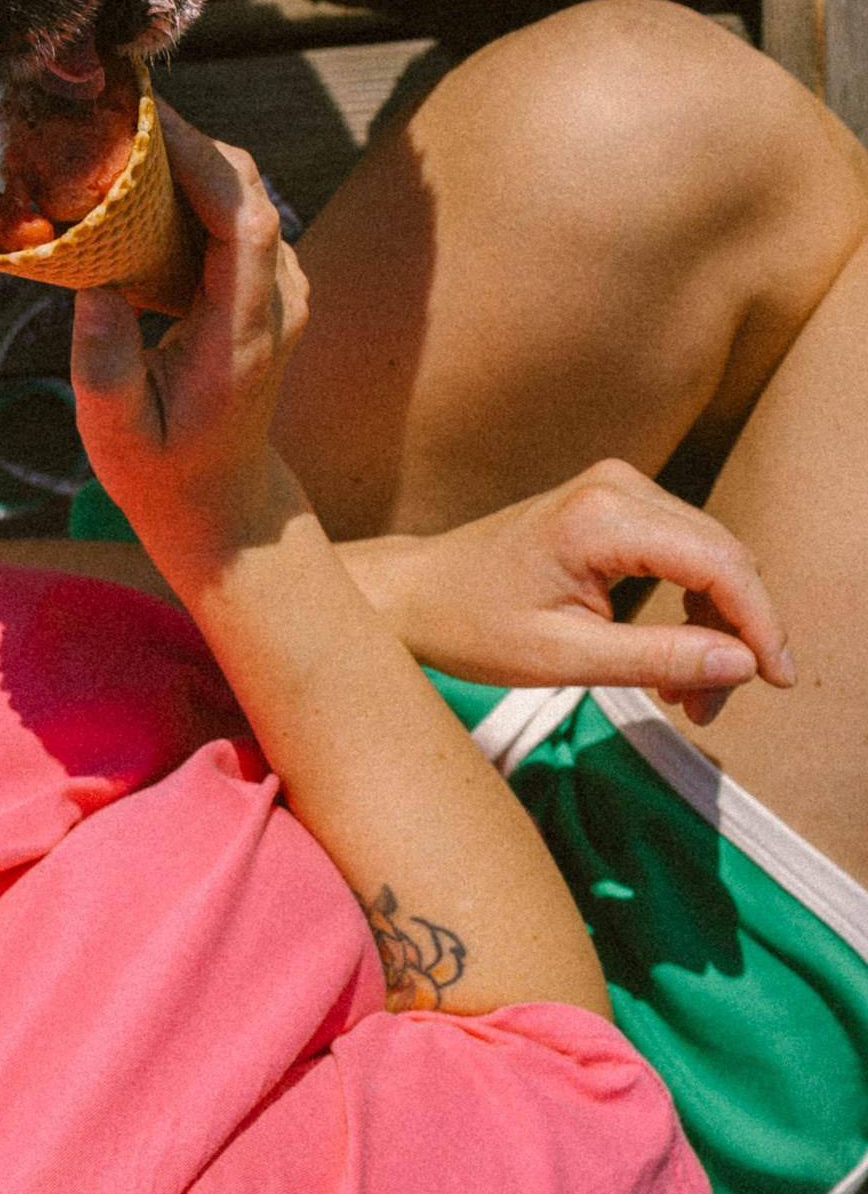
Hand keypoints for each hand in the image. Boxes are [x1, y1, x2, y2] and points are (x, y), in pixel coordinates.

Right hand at [71, 109, 311, 585]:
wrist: (223, 502)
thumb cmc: (163, 472)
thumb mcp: (116, 437)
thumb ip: (105, 365)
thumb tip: (92, 287)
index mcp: (246, 337)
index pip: (244, 223)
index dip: (201, 163)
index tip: (141, 125)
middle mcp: (278, 302)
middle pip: (248, 188)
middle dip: (185, 141)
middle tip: (110, 117)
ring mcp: (280, 288)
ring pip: (243, 190)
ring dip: (184, 157)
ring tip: (114, 139)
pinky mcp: (266, 283)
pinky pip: (232, 211)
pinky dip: (187, 184)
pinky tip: (135, 181)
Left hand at [356, 460, 794, 725]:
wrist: (417, 593)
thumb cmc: (470, 625)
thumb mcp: (561, 657)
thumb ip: (654, 658)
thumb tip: (742, 665)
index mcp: (602, 517)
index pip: (719, 562)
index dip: (759, 623)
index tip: (775, 681)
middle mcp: (620, 485)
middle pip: (725, 557)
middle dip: (736, 636)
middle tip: (709, 708)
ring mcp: (620, 488)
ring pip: (712, 558)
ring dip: (714, 629)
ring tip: (686, 698)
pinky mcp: (618, 504)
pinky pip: (685, 554)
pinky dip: (691, 610)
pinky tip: (669, 665)